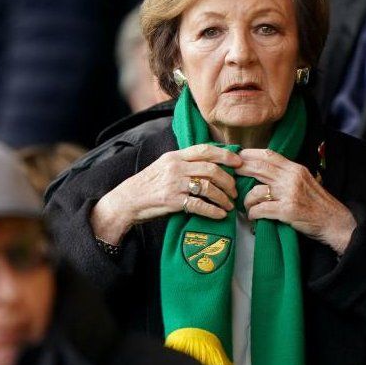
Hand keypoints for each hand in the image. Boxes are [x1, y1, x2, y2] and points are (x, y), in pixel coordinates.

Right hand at [90, 144, 239, 244]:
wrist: (127, 200)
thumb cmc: (149, 184)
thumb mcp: (164, 165)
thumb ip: (185, 162)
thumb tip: (212, 163)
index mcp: (175, 156)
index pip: (205, 150)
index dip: (225, 155)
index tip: (238, 162)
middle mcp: (176, 167)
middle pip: (212, 169)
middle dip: (228, 180)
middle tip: (234, 190)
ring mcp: (174, 184)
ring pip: (208, 187)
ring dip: (223, 197)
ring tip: (229, 205)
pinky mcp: (172, 201)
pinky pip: (199, 205)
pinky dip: (213, 211)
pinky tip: (220, 214)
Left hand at [236, 149, 356, 254]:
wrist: (335, 222)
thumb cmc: (318, 204)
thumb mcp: (305, 181)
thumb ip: (287, 175)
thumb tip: (264, 171)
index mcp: (296, 169)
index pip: (269, 154)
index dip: (250, 154)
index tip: (237, 157)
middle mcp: (292, 178)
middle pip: (259, 168)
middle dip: (240, 170)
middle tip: (230, 175)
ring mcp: (290, 194)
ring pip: (256, 191)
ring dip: (247, 200)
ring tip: (247, 207)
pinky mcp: (288, 211)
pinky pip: (261, 210)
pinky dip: (253, 214)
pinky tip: (254, 217)